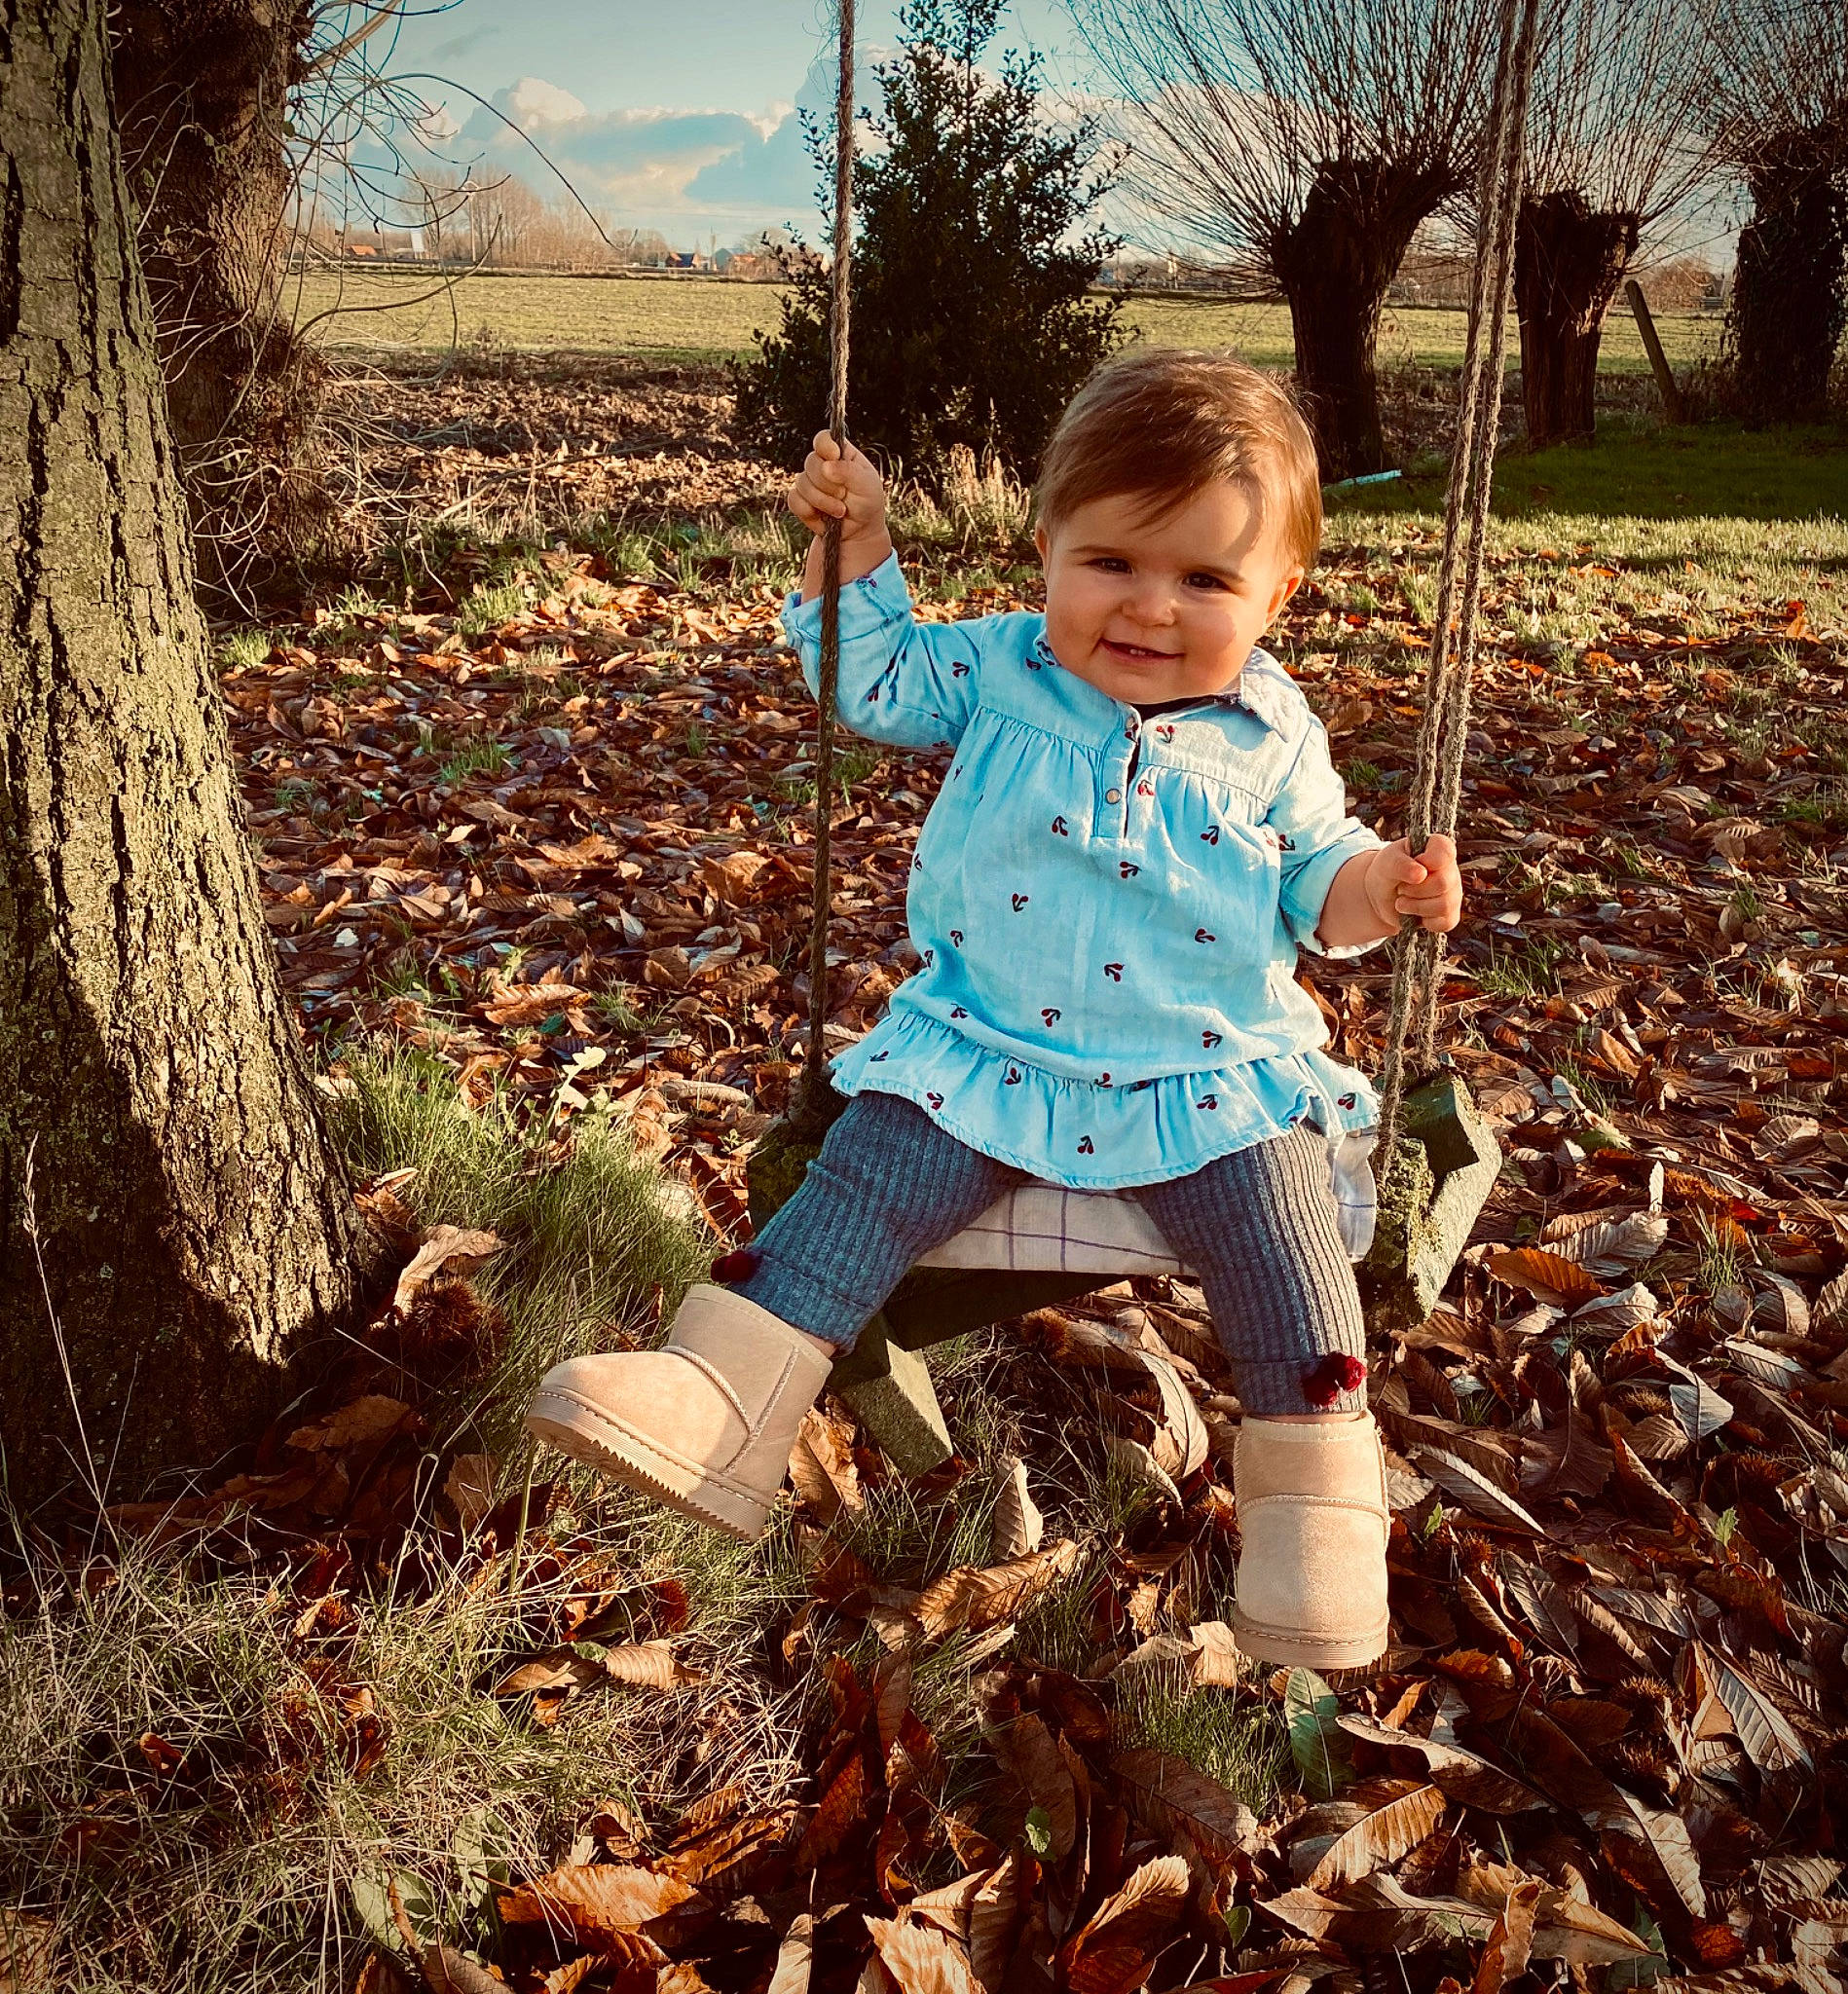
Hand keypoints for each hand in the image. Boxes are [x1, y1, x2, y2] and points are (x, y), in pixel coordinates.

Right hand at [788, 430, 887, 545]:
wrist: (860, 530)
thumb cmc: (867, 502)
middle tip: (844, 495)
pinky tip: (823, 518)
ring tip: (840, 511)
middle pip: (811, 462)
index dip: (825, 445)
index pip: (823, 439)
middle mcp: (821, 464)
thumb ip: (849, 472)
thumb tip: (827, 467)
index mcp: (839, 453)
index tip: (834, 455)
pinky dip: (809, 510)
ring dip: (823, 501)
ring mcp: (809, 482)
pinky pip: (794, 500)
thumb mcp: (867, 485)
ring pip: (802, 483)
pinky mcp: (800, 500)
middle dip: (828, 483)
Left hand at [1364, 834, 1461, 933]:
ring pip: (1444, 905)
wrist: (1381, 896)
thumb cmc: (1387, 872)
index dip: (1428, 861)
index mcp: (1437, 849)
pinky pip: (1444, 923)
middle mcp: (1450, 870)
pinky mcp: (1449, 915)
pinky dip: (1423, 921)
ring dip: (1415, 907)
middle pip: (1443, 883)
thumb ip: (1400, 864)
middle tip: (1401, 887)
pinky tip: (1414, 913)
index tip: (1414, 864)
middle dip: (1414, 889)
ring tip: (1403, 901)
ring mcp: (1453, 893)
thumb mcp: (1386, 862)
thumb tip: (1420, 874)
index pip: (1445, 851)